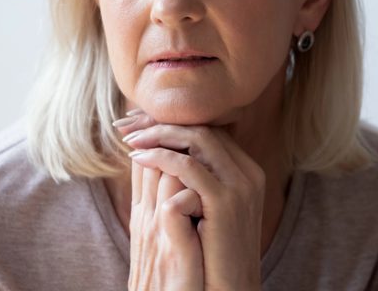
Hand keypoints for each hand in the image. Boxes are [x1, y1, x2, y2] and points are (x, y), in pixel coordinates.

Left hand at [118, 115, 265, 290]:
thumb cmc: (212, 256)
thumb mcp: (207, 211)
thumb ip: (197, 181)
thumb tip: (167, 152)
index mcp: (245, 172)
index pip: (207, 131)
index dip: (172, 123)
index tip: (140, 123)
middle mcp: (248, 173)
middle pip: (203, 128)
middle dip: (162, 122)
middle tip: (129, 124)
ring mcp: (241, 185)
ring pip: (198, 139)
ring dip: (158, 134)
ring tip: (130, 139)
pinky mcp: (225, 202)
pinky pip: (189, 166)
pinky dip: (160, 157)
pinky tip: (138, 158)